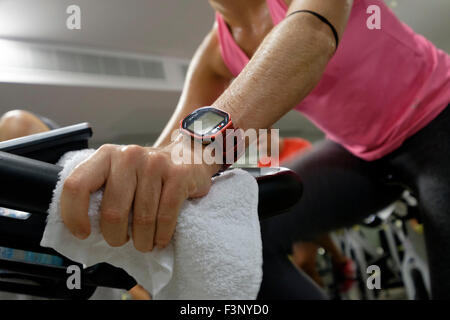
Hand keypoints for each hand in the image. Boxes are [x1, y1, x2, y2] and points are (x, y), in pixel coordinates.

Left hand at [60, 136, 220, 251]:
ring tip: (144, 243)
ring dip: (142, 241)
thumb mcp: (119, 173)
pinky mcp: (178, 175)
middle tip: (120, 241)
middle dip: (115, 237)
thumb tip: (81, 228)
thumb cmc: (147, 173)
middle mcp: (129, 156)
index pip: (77, 185)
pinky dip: (161, 235)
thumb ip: (100, 190)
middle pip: (112, 211)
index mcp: (106, 155)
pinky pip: (165, 217)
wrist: (187, 154)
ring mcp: (155, 164)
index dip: (74, 215)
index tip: (82, 233)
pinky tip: (160, 239)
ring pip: (142, 218)